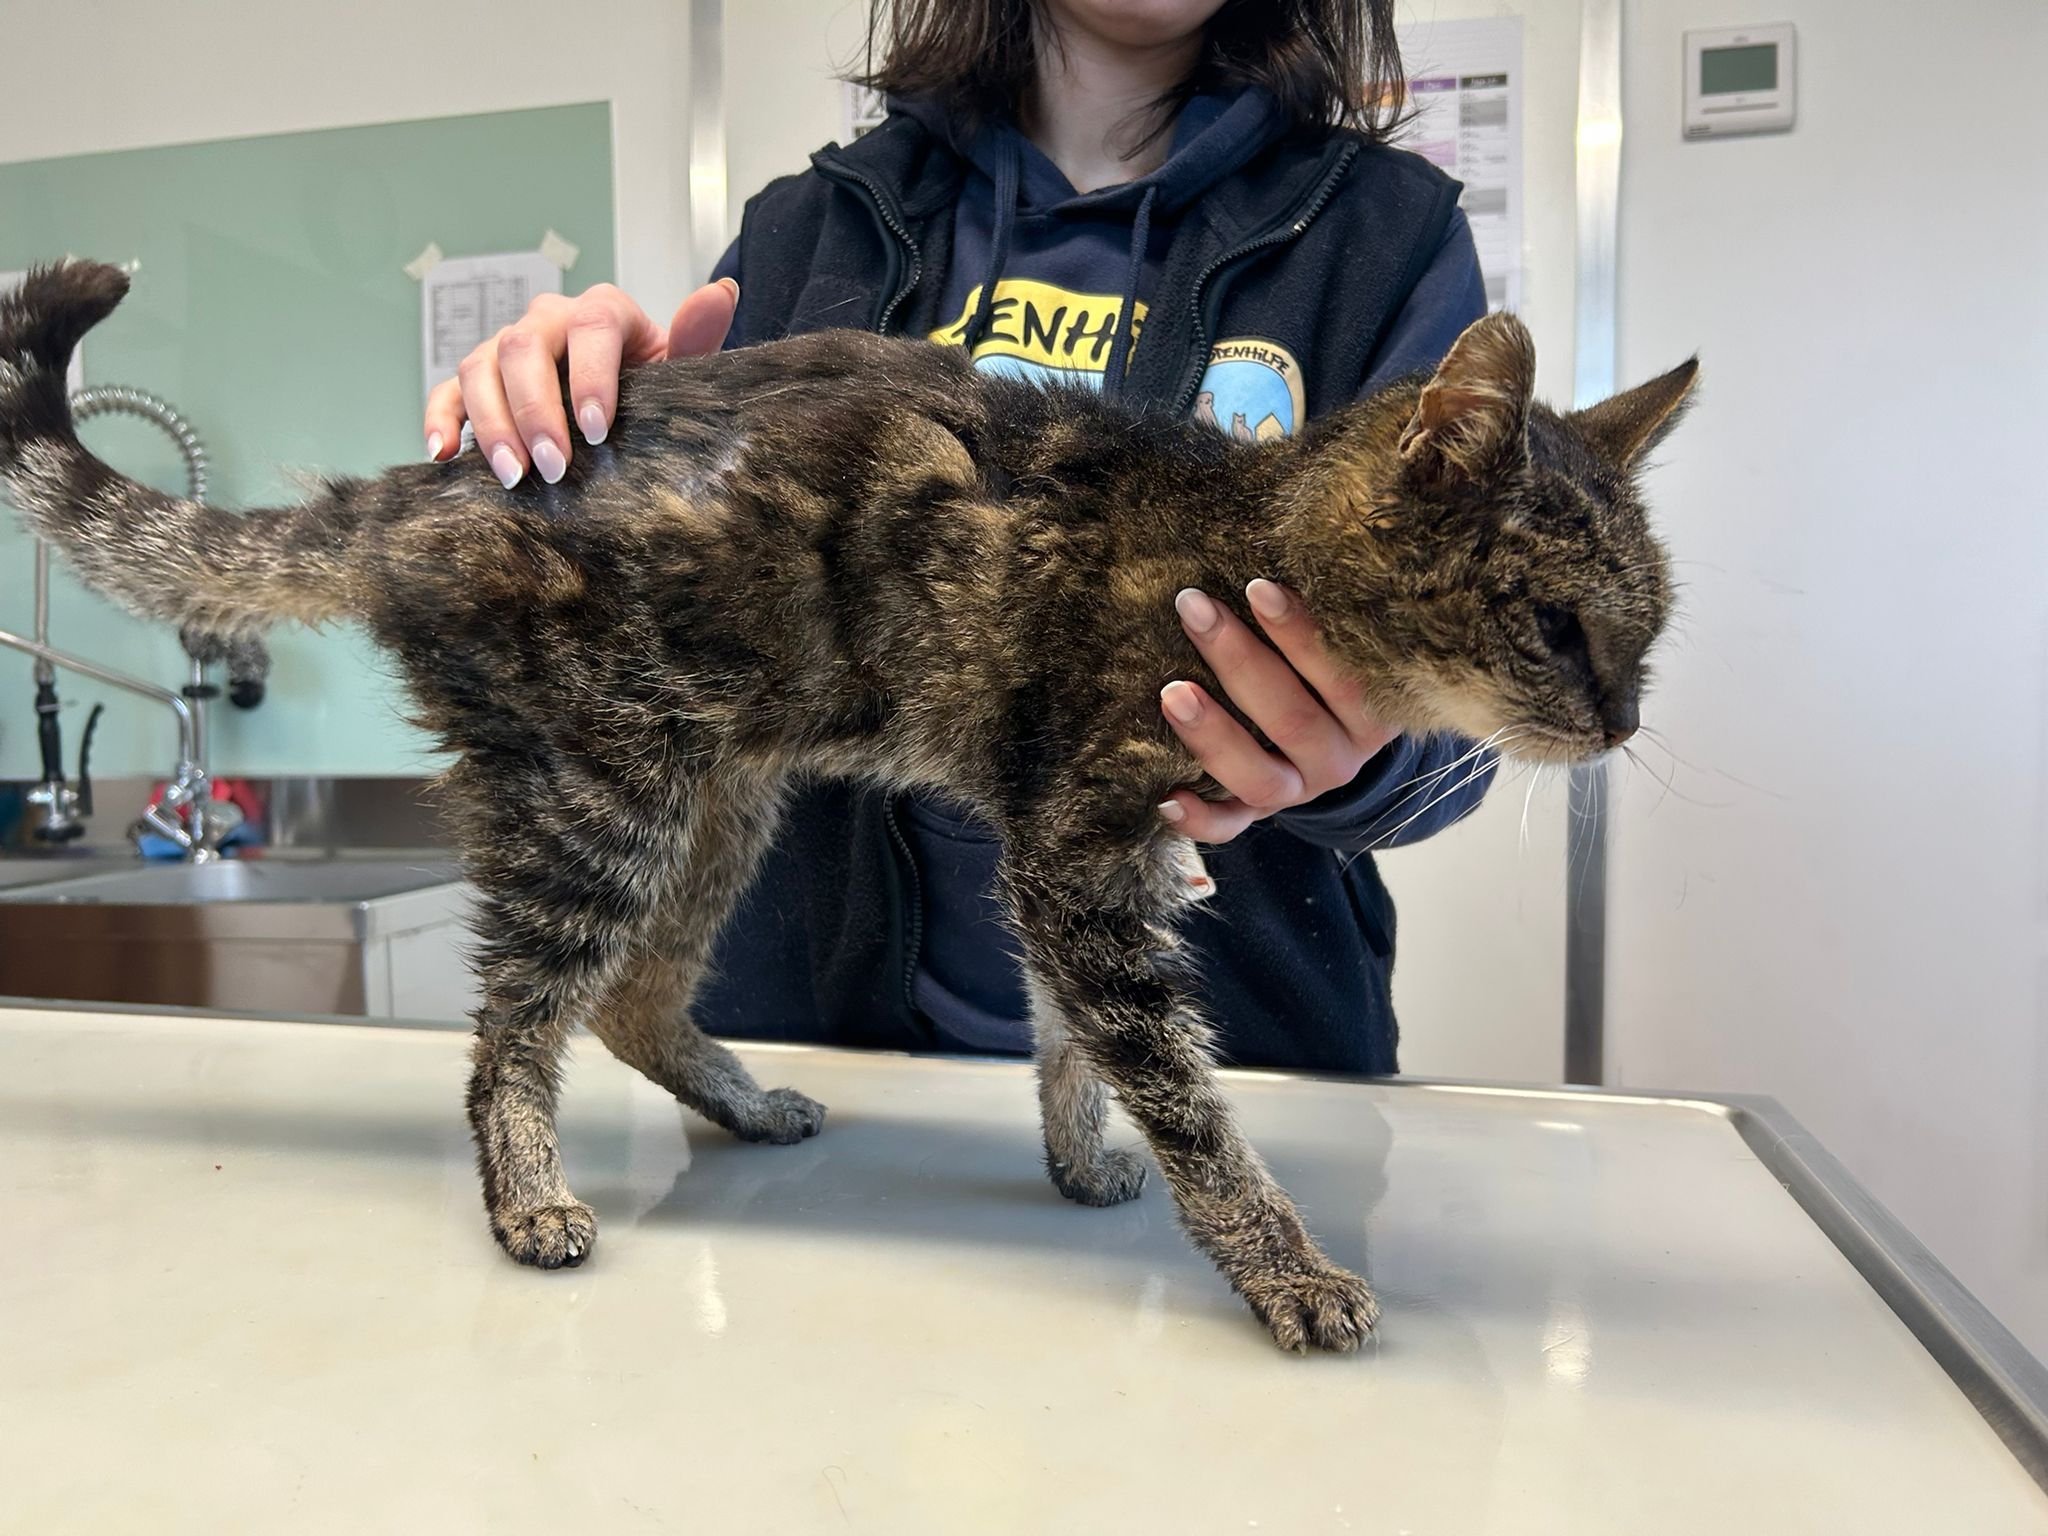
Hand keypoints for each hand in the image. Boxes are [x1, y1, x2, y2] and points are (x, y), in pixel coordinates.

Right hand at [424, 278, 739, 485]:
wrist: (626, 401)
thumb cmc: (654, 386)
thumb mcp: (680, 368)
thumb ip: (695, 337)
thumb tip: (721, 292)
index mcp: (601, 311)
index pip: (591, 327)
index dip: (591, 377)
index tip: (597, 431)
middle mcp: (548, 320)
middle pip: (524, 348)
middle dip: (536, 410)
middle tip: (554, 466)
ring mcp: (506, 347)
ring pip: (480, 367)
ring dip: (492, 423)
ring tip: (513, 476)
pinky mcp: (478, 380)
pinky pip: (448, 392)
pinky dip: (440, 419)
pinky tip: (441, 454)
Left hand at [1158, 580, 1397, 842]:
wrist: (1335, 739)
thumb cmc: (1327, 668)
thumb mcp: (1346, 646)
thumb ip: (1327, 615)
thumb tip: (1270, 553)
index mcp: (1372, 714)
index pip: (1343, 678)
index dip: (1300, 634)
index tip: (1257, 586)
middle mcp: (1339, 759)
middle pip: (1291, 719)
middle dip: (1238, 661)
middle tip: (1194, 609)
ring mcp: (1297, 792)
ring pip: (1258, 776)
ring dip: (1213, 734)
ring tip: (1171, 692)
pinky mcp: (1259, 813)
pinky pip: (1231, 828)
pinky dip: (1199, 821)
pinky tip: (1165, 797)